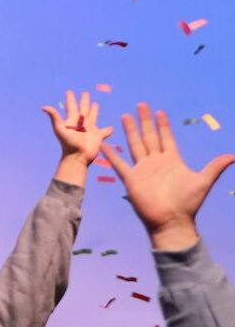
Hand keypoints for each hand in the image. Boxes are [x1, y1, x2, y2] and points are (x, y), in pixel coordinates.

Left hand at [42, 91, 113, 186]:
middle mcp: (81, 123)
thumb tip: (43, 107)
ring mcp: (90, 129)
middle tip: (85, 93)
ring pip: (93, 117)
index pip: (71, 106)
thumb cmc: (68, 144)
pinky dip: (108, 130)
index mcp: (73, 121)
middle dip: (84, 101)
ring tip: (96, 104)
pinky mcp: (98, 136)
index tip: (69, 91)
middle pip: (83, 109)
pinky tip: (111, 128)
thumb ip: (54, 117)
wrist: (77, 157)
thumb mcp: (60, 129)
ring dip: (95, 111)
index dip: (70, 99)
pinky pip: (105, 132)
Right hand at [101, 103, 234, 251]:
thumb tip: (234, 156)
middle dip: (145, 121)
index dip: (163, 125)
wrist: (171, 221)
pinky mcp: (131, 179)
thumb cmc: (188, 203)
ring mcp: (143, 170)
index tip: (159, 111)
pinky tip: (105, 145)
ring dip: (130, 131)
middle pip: (149, 136)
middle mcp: (156, 162)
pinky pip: (119, 164)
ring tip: (125, 116)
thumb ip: (215, 166)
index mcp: (172, 160)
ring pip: (135, 145)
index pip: (166, 138)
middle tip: (141, 105)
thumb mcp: (203, 181)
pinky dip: (112, 155)